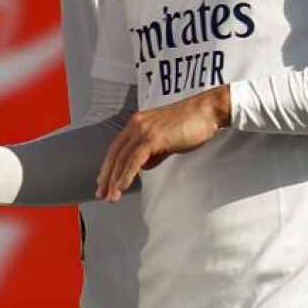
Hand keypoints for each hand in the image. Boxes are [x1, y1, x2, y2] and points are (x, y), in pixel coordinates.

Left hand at [95, 85, 231, 201]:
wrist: (207, 111)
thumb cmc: (191, 124)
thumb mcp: (166, 139)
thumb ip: (153, 152)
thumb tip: (143, 167)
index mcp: (137, 123)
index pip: (117, 148)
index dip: (108, 166)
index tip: (103, 181)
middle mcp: (135, 125)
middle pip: (115, 154)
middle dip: (106, 176)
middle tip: (100, 194)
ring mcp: (143, 130)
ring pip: (122, 159)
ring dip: (115, 180)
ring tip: (111, 196)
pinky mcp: (153, 137)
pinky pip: (134, 160)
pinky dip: (126, 175)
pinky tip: (122, 187)